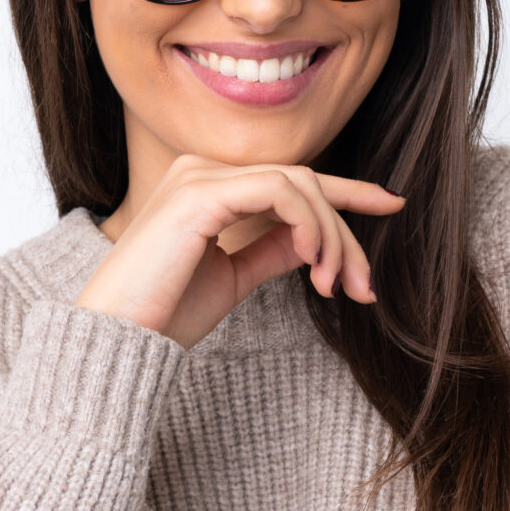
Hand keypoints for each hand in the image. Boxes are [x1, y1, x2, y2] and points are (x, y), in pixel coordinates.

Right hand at [74, 154, 404, 348]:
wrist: (117, 340)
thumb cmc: (164, 314)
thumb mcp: (233, 278)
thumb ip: (272, 250)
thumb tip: (315, 241)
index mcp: (207, 187)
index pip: (290, 180)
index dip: (347, 191)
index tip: (392, 205)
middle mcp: (201, 170)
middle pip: (303, 182)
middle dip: (345, 233)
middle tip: (366, 287)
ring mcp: (198, 176)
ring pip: (298, 184)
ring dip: (331, 236)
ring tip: (337, 286)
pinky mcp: (199, 195)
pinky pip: (278, 191)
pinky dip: (308, 223)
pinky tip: (313, 261)